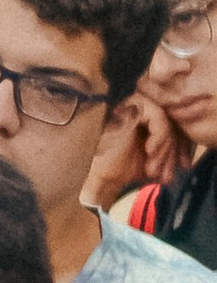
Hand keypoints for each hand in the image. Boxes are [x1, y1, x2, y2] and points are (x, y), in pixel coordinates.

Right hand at [86, 92, 175, 215]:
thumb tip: (184, 163)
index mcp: (144, 122)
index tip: (179, 169)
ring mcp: (132, 106)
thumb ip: (168, 155)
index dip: (178, 149)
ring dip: (165, 147)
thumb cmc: (119, 169)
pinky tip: (149, 151)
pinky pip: (158, 117)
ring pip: (165, 120)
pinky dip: (159, 136)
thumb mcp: (152, 161)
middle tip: (166, 174)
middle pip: (170, 124)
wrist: (96, 175)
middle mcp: (139, 110)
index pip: (172, 127)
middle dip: (172, 152)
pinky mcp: (129, 106)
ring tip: (153, 165)